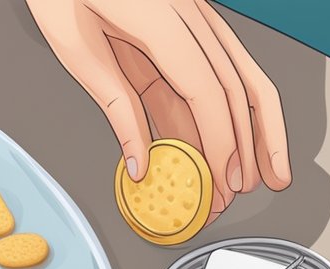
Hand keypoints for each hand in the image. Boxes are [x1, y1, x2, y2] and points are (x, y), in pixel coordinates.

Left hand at [26, 0, 290, 224]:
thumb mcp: (77, 49)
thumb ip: (115, 105)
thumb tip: (140, 161)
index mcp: (162, 18)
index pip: (208, 89)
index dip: (221, 139)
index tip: (224, 177)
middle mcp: (190, 12)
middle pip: (237, 86)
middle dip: (245, 144)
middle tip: (242, 190)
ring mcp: (193, 14)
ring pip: (238, 77)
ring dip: (249, 130)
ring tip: (252, 173)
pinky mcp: (185, 21)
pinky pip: (212, 70)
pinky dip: (219, 111)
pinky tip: (221, 143)